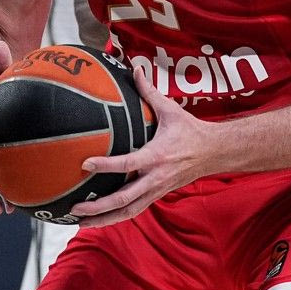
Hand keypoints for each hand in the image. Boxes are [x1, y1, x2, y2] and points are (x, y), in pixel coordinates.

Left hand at [71, 64, 210, 228]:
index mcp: (157, 156)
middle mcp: (156, 178)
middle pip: (124, 199)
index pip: (127, 164)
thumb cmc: (191, 130)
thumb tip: (136, 68)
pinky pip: (135, 210)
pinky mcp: (158, 196)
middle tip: (76, 206)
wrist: (214, 152)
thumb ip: (149, 91)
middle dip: (99, 206)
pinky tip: (99, 219)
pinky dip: (116, 217)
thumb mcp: (170, 109)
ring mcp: (157, 190)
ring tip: (80, 221)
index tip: (85, 164)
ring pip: (128, 212)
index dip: (105, 165)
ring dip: (104, 219)